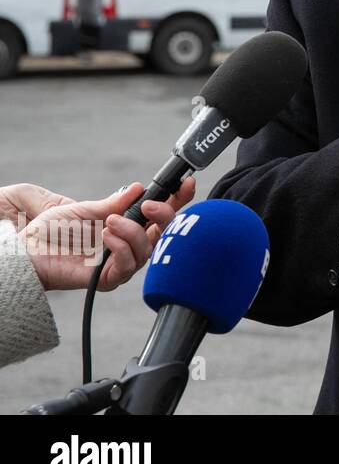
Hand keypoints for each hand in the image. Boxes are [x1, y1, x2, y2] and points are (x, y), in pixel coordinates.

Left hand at [3, 178, 196, 290]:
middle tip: (148, 205)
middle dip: (164, 216)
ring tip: (111, 222)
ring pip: (148, 250)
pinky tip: (108, 236)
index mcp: (128, 225)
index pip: (160, 214)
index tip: (186, 183)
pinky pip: (128, 267)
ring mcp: (120, 262)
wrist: (26, 251)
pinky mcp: (107, 279)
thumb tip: (139, 188)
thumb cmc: (53, 231)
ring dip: (134, 232)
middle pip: (164, 233)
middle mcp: (129, 245)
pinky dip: (122, 248)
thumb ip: (115, 203)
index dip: (178, 199)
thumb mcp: (86, 209)